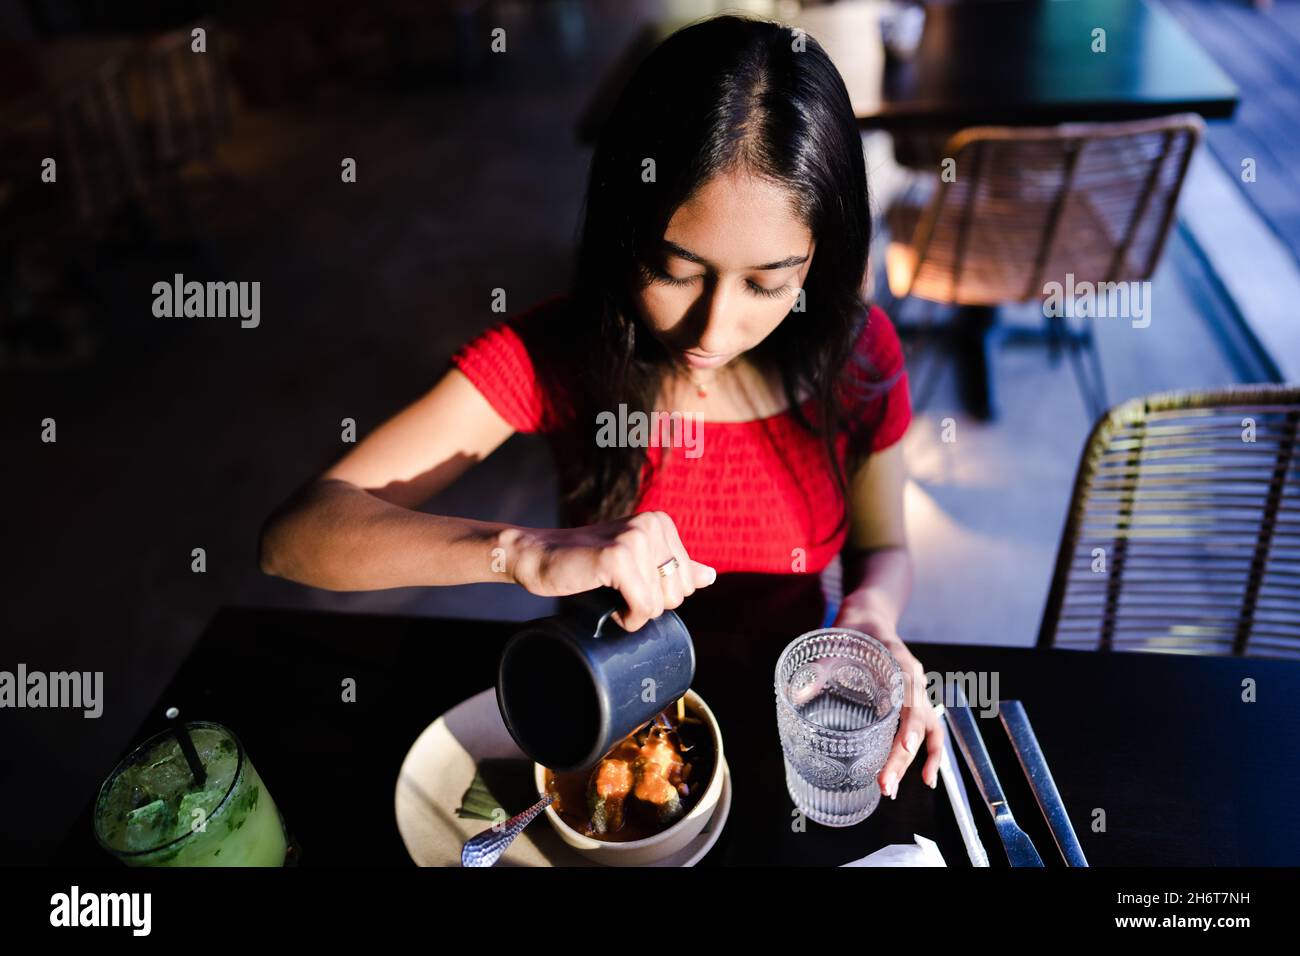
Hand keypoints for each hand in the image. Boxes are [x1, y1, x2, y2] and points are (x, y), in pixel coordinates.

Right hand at [504, 511, 716, 631]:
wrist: (539, 556)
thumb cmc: (586, 564)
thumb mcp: (636, 563)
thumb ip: (672, 568)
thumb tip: (710, 576)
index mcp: (661, 523)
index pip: (687, 583)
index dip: (657, 595)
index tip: (627, 581)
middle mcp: (653, 525)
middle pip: (678, 595)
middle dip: (647, 604)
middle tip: (616, 588)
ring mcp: (636, 538)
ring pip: (660, 605)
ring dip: (632, 612)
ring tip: (608, 591)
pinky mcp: (618, 557)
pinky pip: (643, 609)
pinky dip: (624, 617)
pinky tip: (605, 601)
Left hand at [832, 601, 941, 797]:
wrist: (869, 616)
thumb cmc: (853, 629)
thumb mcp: (834, 644)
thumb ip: (819, 668)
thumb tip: (796, 694)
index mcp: (899, 662)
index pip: (911, 696)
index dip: (910, 723)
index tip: (903, 746)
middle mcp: (914, 680)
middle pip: (919, 723)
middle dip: (903, 757)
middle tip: (885, 784)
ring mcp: (917, 691)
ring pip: (928, 731)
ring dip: (913, 762)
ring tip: (894, 788)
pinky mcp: (912, 701)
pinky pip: (928, 730)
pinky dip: (928, 754)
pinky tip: (922, 777)